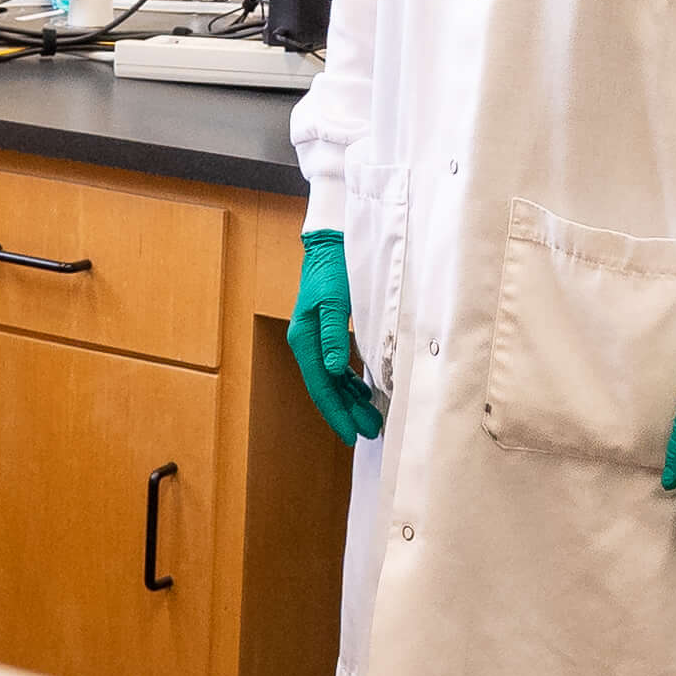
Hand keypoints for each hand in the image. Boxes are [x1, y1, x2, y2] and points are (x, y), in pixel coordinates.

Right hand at [287, 228, 382, 442]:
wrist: (331, 240)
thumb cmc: (334, 266)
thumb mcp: (335, 299)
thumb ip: (335, 334)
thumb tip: (332, 370)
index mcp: (306, 339)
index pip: (321, 387)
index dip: (336, 413)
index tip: (351, 435)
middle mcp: (308, 342)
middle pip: (326, 388)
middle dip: (346, 412)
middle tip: (369, 432)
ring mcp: (316, 338)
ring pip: (332, 379)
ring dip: (350, 400)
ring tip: (370, 418)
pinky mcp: (326, 331)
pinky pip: (336, 366)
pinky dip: (349, 382)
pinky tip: (362, 392)